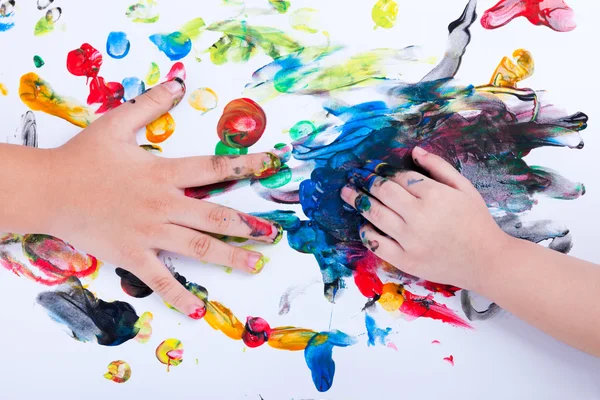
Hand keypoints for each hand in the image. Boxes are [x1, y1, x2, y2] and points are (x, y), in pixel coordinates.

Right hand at [42, 79, 281, 318]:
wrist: (48, 190)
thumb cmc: (82, 158)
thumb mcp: (116, 123)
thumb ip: (151, 104)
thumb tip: (179, 83)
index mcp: (164, 173)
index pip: (216, 168)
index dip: (248, 165)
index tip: (274, 165)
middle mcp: (164, 204)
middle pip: (216, 215)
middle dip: (248, 224)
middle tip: (273, 233)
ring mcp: (150, 232)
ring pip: (199, 247)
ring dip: (230, 257)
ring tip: (255, 265)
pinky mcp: (132, 255)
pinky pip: (160, 279)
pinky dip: (179, 295)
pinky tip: (198, 309)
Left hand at [340, 147, 511, 291]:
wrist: (486, 261)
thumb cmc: (477, 222)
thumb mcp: (464, 188)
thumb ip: (438, 167)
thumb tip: (415, 150)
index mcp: (434, 195)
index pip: (400, 177)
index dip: (383, 171)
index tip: (373, 167)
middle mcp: (419, 216)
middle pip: (383, 192)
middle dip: (365, 181)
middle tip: (354, 176)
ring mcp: (410, 240)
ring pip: (376, 214)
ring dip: (357, 201)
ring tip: (346, 193)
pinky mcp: (406, 260)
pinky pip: (378, 244)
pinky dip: (367, 232)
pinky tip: (363, 224)